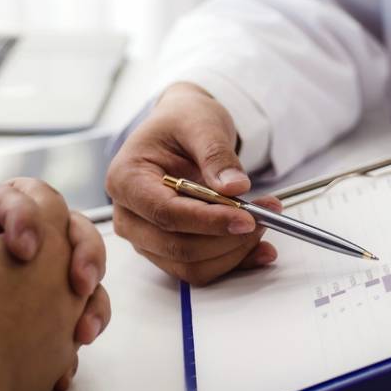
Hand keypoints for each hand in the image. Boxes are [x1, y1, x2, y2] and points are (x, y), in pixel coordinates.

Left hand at [0, 179, 110, 345]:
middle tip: (79, 282)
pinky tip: (77, 346)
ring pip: (84, 269)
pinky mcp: (50, 305)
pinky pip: (82, 308)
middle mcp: (19, 236)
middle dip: (83, 252)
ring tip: (85, 328)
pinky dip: (86, 323)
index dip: (26, 217)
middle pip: (70, 228)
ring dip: (93, 294)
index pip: (22, 196)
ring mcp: (40, 271)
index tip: (21, 250)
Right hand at [106, 82, 278, 284]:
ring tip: (264, 221)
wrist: (182, 129)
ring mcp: (146, 237)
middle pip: (178, 247)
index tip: (246, 218)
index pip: (166, 214)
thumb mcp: (201, 123)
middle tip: (264, 217)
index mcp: (126, 179)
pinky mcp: (167, 250)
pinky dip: (234, 261)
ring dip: (234, 252)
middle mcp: (129, 215)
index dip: (208, 221)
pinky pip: (201, 269)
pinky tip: (259, 248)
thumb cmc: (182, 122)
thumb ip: (216, 154)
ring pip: (191, 266)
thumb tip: (234, 187)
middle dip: (227, 238)